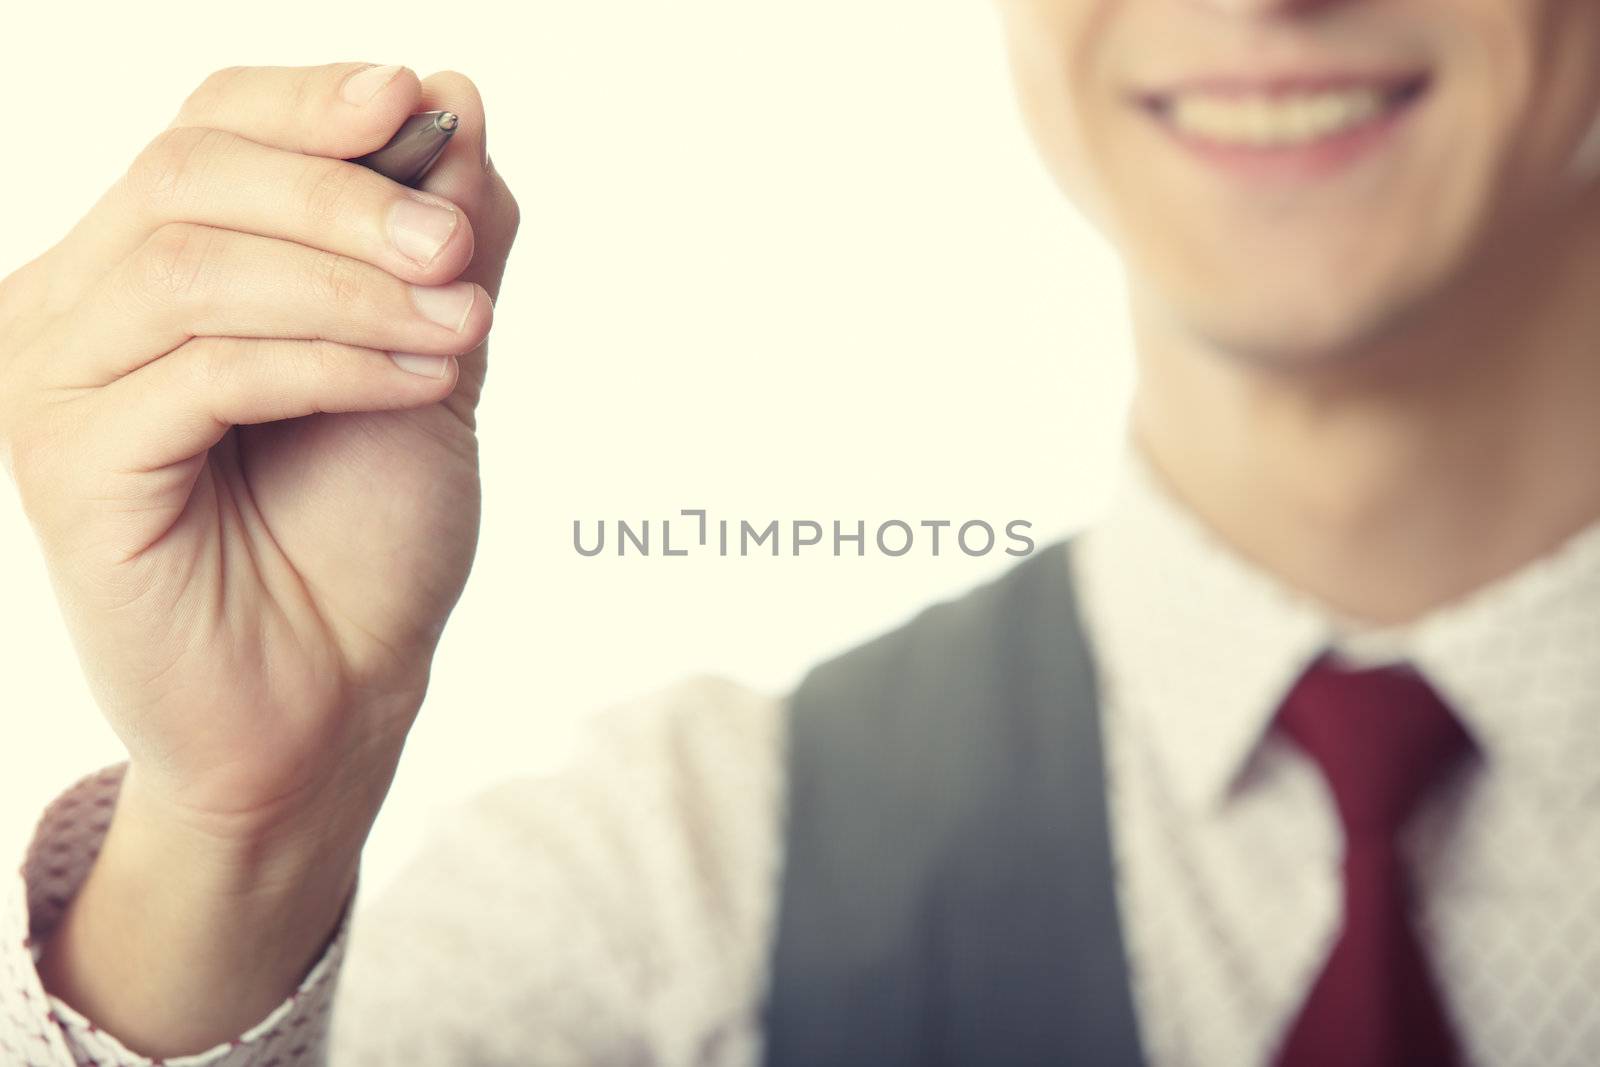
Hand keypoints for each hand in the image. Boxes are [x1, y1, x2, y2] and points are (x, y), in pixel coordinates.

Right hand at [0, 62, 519, 1049]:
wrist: (335, 696)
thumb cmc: (369, 532)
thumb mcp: (432, 356)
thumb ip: (440, 238)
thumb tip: (455, 97)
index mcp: (151, 265)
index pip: (208, 129)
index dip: (310, 104)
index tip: (415, 101)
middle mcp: (76, 308)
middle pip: (191, 176)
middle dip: (345, 197)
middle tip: (457, 246)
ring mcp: (54, 385)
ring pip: (196, 267)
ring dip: (354, 287)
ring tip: (467, 328)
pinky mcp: (71, 466)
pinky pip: (209, 372)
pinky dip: (334, 361)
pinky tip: (425, 380)